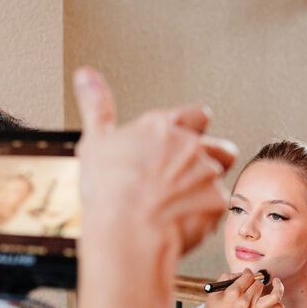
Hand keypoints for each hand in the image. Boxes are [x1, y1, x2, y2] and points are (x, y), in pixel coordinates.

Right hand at [73, 67, 234, 264]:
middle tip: (185, 178)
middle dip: (210, 159)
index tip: (181, 143)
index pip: (195, 115)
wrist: (125, 232)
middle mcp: (189, 146)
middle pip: (219, 146)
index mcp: (161, 128)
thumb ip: (96, 106)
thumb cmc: (108, 192)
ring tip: (182, 204)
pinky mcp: (215, 202)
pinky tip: (181, 224)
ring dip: (208, 187)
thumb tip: (86, 75)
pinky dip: (203, 216)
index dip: (191, 129)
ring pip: (220, 178)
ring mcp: (206, 173)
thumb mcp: (94, 141)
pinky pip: (217, 208)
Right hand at [196, 269, 284, 307]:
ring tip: (276, 282)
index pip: (248, 276)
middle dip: (255, 280)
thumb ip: (225, 279)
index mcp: (234, 293)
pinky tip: (277, 302)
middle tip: (252, 282)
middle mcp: (246, 301)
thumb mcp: (213, 294)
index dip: (247, 273)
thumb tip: (238, 275)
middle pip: (259, 283)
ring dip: (277, 287)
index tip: (246, 274)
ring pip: (274, 296)